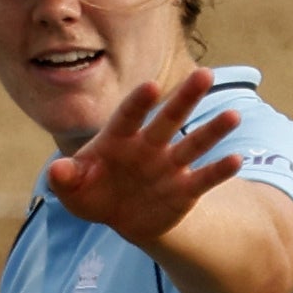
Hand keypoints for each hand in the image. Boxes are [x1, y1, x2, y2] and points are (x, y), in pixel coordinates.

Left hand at [38, 72, 242, 240]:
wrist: (120, 218)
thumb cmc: (92, 193)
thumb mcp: (72, 190)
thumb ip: (65, 179)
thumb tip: (56, 170)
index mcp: (119, 138)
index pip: (129, 116)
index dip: (139, 102)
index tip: (151, 86)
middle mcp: (149, 146)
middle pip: (169, 118)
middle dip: (186, 98)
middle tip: (206, 74)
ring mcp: (169, 166)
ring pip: (194, 144)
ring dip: (213, 131)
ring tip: (234, 116)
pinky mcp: (184, 189)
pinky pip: (203, 178)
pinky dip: (219, 171)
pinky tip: (236, 160)